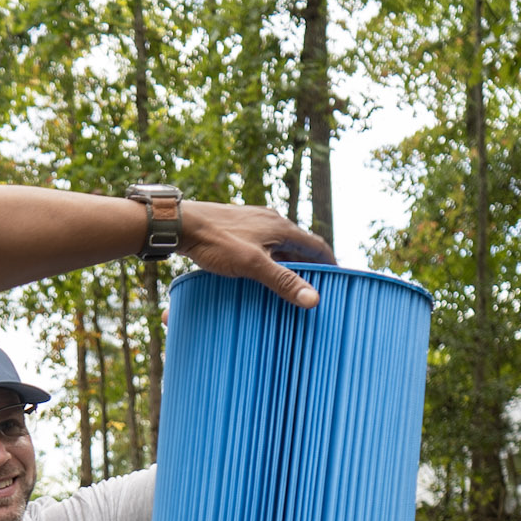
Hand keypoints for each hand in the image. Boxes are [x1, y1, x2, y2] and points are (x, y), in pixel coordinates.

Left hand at [178, 203, 335, 308]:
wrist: (181, 224)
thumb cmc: (215, 242)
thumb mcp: (253, 265)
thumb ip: (283, 281)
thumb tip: (314, 299)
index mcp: (281, 227)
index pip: (317, 246)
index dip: (330, 264)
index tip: (340, 280)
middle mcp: (271, 221)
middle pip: (300, 246)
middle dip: (311, 266)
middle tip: (317, 287)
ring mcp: (254, 223)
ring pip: (281, 246)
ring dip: (289, 264)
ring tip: (292, 285)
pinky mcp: (239, 228)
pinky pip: (264, 245)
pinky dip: (272, 260)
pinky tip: (262, 273)